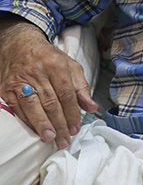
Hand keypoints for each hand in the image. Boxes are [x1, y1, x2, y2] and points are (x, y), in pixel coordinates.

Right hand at [0, 18, 98, 147]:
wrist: (19, 45)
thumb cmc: (48, 58)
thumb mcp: (71, 66)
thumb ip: (81, 88)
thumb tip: (92, 107)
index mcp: (56, 66)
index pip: (66, 94)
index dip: (72, 113)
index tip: (76, 128)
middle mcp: (37, 73)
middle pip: (50, 102)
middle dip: (59, 123)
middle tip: (65, 139)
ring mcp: (19, 81)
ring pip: (32, 106)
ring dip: (42, 124)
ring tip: (50, 138)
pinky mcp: (5, 88)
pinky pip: (16, 107)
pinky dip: (26, 120)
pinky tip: (34, 130)